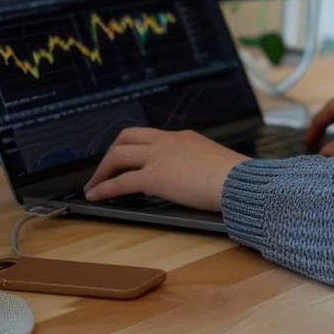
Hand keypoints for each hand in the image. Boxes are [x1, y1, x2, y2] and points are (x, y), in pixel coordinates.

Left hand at [84, 127, 244, 212]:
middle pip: (127, 137)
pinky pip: (121, 181)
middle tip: (103, 170)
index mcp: (183, 137)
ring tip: (93, 186)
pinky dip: (104, 188)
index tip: (125, 160)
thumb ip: (200, 166)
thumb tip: (198, 179)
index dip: (133, 147)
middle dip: (111, 153)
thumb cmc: (237, 179)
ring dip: (102, 171)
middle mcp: (168, 141)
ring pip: (118, 155)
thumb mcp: (216, 164)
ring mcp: (159, 157)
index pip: (150, 136)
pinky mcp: (155, 177)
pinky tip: (96, 197)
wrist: (240, 182)